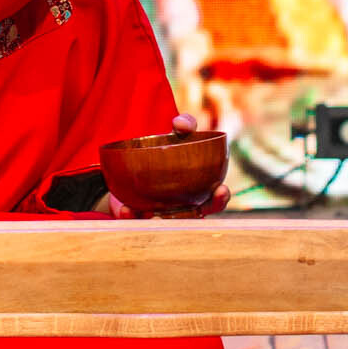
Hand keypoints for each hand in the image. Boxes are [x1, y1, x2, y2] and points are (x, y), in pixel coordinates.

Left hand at [106, 113, 230, 216]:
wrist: (134, 165)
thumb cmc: (167, 151)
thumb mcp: (178, 137)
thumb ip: (185, 126)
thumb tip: (180, 123)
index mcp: (198, 194)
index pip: (215, 201)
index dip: (220, 198)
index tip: (221, 190)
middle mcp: (183, 210)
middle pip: (193, 219)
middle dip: (194, 216)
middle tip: (190, 210)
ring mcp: (161, 215)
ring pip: (164, 225)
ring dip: (160, 221)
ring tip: (153, 214)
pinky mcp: (139, 217)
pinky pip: (136, 221)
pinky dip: (131, 216)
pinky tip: (126, 209)